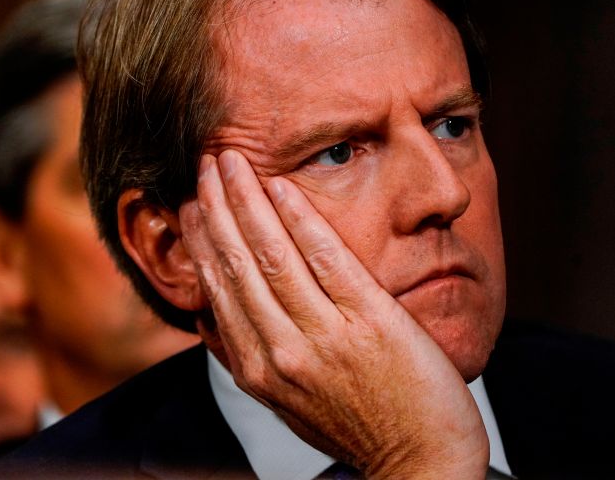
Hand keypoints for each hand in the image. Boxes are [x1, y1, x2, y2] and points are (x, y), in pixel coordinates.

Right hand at [179, 150, 487, 478]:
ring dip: (246, 201)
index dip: (201, 241)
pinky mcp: (371, 322)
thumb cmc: (357, 428)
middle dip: (216, 208)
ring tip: (231, 164)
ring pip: (272, 255)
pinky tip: (282, 187)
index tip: (192, 206)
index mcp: (259, 370)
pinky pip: (326, 259)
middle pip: (238, 264)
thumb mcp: (285, 403)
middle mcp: (283, 352)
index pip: (218, 290)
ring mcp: (326, 336)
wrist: (422, 462)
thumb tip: (211, 320)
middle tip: (207, 167)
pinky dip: (299, 219)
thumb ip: (249, 358)